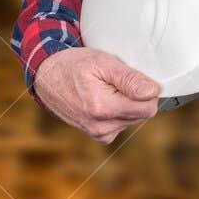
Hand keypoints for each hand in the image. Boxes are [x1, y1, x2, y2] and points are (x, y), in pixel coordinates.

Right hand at [34, 47, 161, 144]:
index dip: (146, 91)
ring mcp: (99, 134)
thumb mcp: (102, 62)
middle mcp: (101, 127)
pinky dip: (119, 112)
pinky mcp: (99, 136)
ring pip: (134, 119)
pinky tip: (104, 101)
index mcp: (102, 108)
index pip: (149, 107)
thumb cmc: (73, 65)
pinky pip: (123, 124)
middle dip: (135, 97)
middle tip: (115, 83)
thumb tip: (152, 92)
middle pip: (142, 114)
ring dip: (126, 104)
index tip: (133, 79)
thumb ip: (129, 78)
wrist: (47, 77)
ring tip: (106, 90)